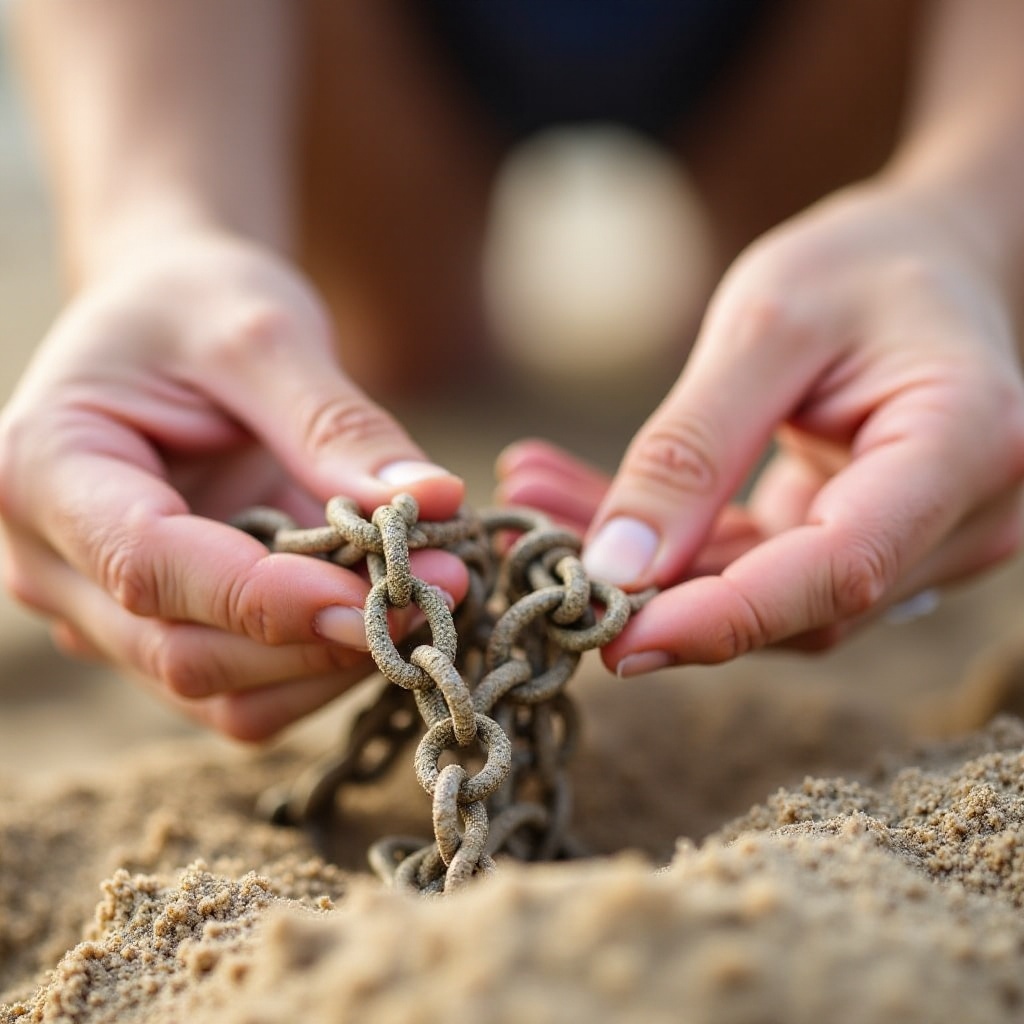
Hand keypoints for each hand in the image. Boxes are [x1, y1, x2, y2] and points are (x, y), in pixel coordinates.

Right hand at [0, 231, 466, 737]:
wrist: (171, 320)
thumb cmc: (197, 305)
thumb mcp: (264, 335)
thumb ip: (336, 426)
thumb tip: (434, 503)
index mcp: (42, 468)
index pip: (150, 565)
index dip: (268, 597)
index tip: (380, 592)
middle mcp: (54, 561)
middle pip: (185, 654)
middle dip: (321, 640)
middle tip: (441, 593)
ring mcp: (106, 611)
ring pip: (223, 694)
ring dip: (333, 665)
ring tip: (429, 599)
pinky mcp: (167, 630)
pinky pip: (248, 688)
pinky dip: (324, 664)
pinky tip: (387, 609)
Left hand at [497, 185, 1023, 675]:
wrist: (927, 260)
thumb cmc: (861, 267)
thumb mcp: (766, 325)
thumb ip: (693, 448)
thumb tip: (616, 567)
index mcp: (965, 442)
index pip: (842, 568)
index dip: (727, 616)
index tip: (617, 636)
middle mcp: (964, 517)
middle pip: (797, 600)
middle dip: (658, 592)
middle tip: (530, 551)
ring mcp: (921, 543)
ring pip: (765, 598)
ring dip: (648, 571)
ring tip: (534, 513)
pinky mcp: (864, 545)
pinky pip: (759, 568)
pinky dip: (672, 549)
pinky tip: (583, 508)